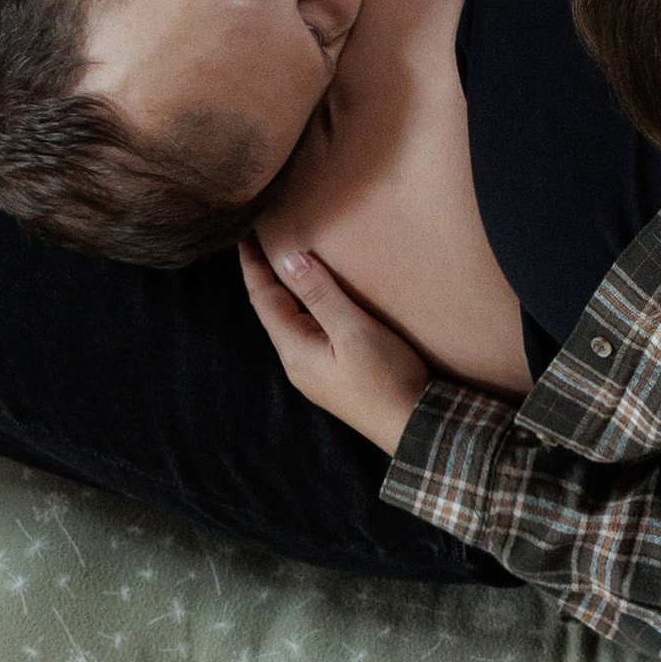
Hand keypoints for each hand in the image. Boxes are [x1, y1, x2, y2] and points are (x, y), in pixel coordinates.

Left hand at [239, 234, 430, 454]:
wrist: (416, 428)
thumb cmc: (387, 381)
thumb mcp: (354, 332)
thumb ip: (320, 295)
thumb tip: (288, 260)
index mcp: (295, 350)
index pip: (263, 299)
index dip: (253, 265)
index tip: (243, 233)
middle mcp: (297, 362)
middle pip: (273, 310)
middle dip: (266, 275)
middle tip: (261, 239)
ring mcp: (315, 371)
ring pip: (291, 321)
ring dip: (286, 291)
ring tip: (284, 261)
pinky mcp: (335, 374)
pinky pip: (310, 331)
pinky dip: (307, 306)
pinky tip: (317, 298)